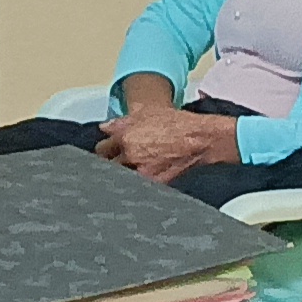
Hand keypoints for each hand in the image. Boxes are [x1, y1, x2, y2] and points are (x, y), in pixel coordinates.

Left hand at [93, 106, 241, 181]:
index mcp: (125, 136)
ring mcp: (141, 171)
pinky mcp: (154, 184)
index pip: (101, 149)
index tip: (108, 153)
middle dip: (111, 164)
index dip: (106, 151)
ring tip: (133, 170)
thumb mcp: (147, 114)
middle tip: (119, 162)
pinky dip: (136, 184)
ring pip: (121, 178)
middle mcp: (130, 155)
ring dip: (123, 175)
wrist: (200, 139)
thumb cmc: (177, 124)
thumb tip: (104, 128)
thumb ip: (121, 122)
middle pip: (107, 166)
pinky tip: (141, 179)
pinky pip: (136, 186)